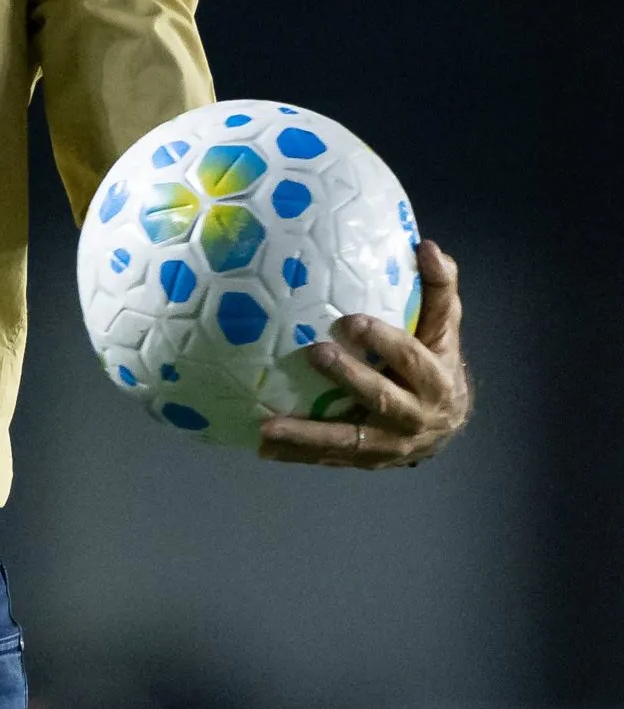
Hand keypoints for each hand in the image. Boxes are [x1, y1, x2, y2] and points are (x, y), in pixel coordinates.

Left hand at [259, 238, 471, 468]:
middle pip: (381, 399)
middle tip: (314, 353)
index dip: (385, 340)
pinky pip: (329, 458)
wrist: (446, 424)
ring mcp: (389, 444)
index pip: (412, 358)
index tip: (351, 320)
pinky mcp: (365, 460)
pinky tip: (262, 447)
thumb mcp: (444, 328)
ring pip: (348, 441)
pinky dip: (297, 454)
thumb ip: (438, 290)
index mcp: (436, 380)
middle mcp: (415, 417)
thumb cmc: (436, 361)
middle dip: (349, 378)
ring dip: (307, 435)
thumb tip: (426, 247)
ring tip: (267, 428)